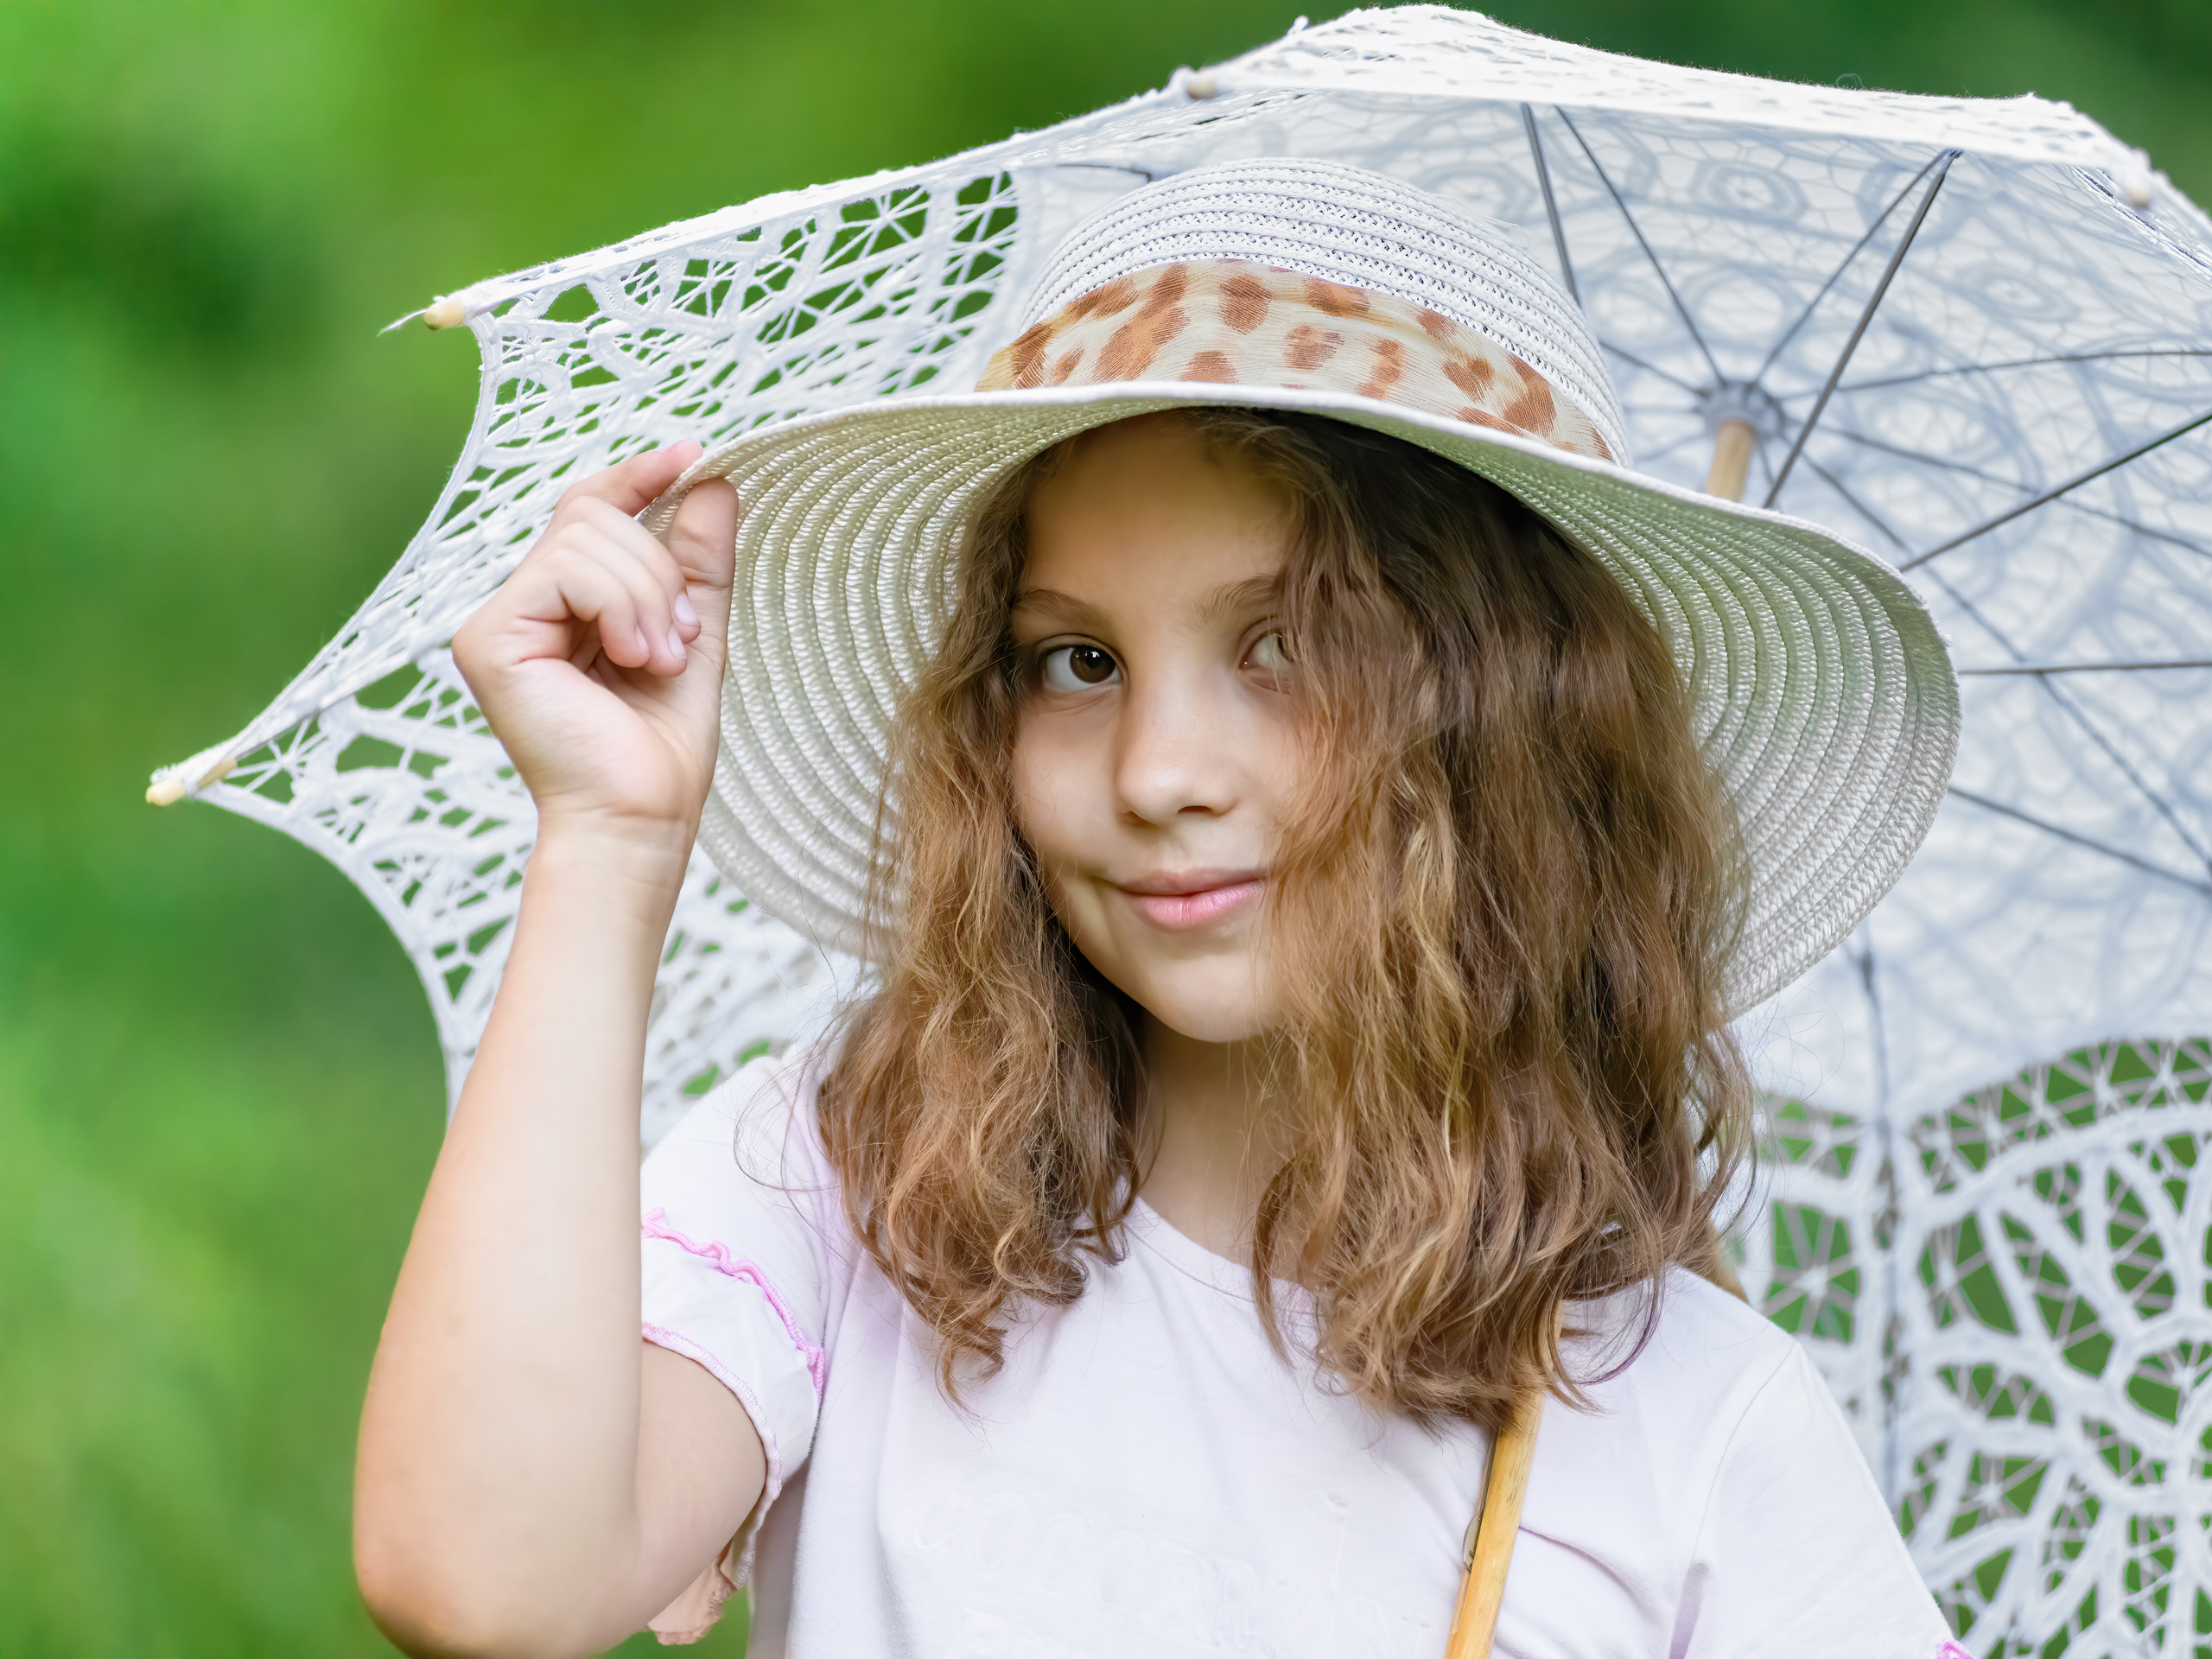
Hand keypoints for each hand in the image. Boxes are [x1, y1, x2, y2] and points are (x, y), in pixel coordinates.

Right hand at [453, 444, 737, 861]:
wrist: (640, 818)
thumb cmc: (662, 750)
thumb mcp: (696, 635)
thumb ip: (698, 562)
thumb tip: (714, 480)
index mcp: (565, 605)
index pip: (590, 508)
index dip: (640, 476)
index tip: (695, 456)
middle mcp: (522, 605)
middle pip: (593, 513)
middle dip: (659, 567)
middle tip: (682, 640)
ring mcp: (496, 619)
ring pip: (585, 537)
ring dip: (648, 596)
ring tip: (661, 660)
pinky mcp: (487, 638)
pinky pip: (565, 570)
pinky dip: (619, 607)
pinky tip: (632, 659)